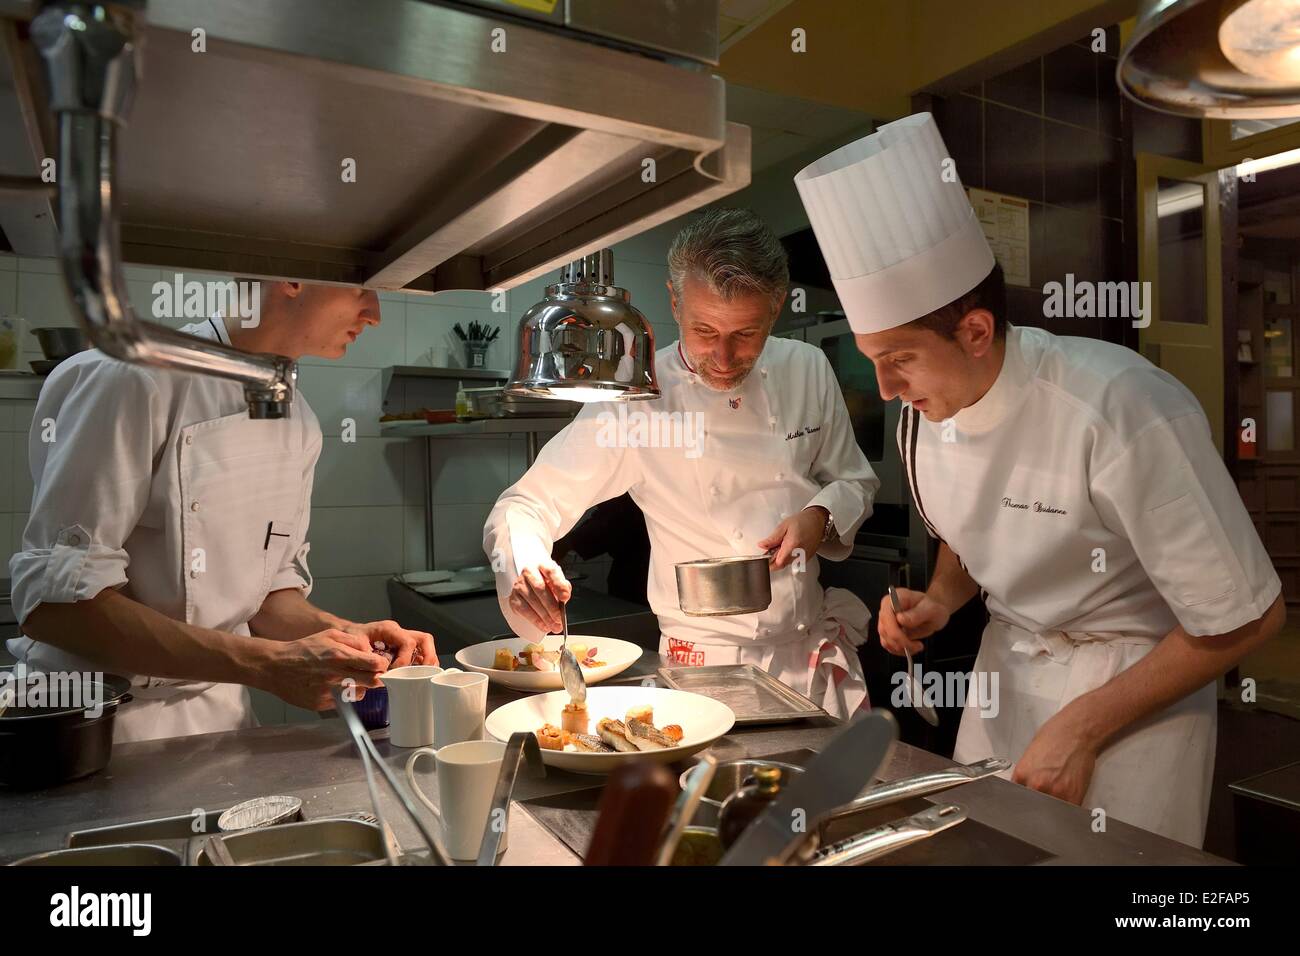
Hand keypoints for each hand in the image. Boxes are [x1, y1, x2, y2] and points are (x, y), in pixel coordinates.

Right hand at [264, 628, 390, 710]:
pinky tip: (330, 686)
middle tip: (372, 675)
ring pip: (360, 694)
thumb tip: (370, 650)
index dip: (382, 665)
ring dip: (359, 688)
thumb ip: (353, 641)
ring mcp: (329, 691)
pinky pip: (342, 702)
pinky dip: (341, 696)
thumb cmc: (303, 649)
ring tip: (348, 680)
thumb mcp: (329, 635)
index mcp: (340, 656)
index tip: (381, 665)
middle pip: (373, 682)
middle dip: (376, 678)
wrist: (275, 666)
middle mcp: (336, 675)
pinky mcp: (321, 704)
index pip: (375, 664)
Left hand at [341, 620, 437, 668]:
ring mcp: (403, 640)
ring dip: (427, 662)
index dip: (405, 659)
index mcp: (389, 629)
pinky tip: (416, 676)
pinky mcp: (403, 649)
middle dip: (428, 657)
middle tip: (423, 673)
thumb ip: (368, 659)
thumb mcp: (356, 646)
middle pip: (424, 640)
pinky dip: (421, 664)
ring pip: (425, 647)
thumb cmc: (351, 638)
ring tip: (423, 676)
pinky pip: (419, 654)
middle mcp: (399, 633)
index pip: (408, 642)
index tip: (395, 672)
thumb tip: (381, 674)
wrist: (346, 634)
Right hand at [509, 560, 571, 632]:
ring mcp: (519, 584)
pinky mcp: (514, 597)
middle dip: (551, 606)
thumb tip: (563, 599)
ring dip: (545, 617)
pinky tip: (543, 625)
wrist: (533, 579)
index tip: (565, 598)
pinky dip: (535, 620)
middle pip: (540, 588)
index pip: (551, 572)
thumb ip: (563, 588)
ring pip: (532, 601)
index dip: (558, 585)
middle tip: (559, 618)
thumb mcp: (558, 580)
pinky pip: (524, 610)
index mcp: (543, 565)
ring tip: (554, 625)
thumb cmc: (547, 581)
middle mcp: (529, 572)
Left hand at [758, 507, 827, 570]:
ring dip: (781, 557)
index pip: (777, 563)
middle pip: (781, 565)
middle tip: (773, 548)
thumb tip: (762, 545)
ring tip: (784, 544)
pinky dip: (789, 556)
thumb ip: (772, 538)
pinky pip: (793, 562)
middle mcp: (799, 554)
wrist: (817, 521)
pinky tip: (790, 547)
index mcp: (792, 546)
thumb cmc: (803, 521)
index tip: (764, 557)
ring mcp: (803, 558)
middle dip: (773, 560)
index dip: (769, 562)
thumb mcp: (784, 526)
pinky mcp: (806, 559)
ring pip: (786, 564)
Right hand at [878, 587, 947, 654]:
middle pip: (885, 631)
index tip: (910, 642)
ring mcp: (886, 622)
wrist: (932, 612)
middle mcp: (886, 610)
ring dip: (900, 648)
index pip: (887, 618)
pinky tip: (911, 648)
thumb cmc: (931, 608)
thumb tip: (900, 619)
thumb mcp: (931, 609)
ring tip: (916, 646)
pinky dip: (899, 650)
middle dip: (900, 643)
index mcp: (893, 600)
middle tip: (917, 646)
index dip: (895, 632)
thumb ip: (917, 614)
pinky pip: (889, 645)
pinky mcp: (888, 632)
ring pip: (885, 640)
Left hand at [1011, 710, 1098, 804]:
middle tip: (1043, 797)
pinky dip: (1065, 810)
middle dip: (1035, 805)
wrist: (1077, 733)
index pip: (1015, 797)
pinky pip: (1066, 813)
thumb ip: (1025, 777)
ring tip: (1056, 795)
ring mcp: (1056, 794)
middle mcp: (1036, 785)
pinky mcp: (1074, 798)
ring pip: (1048, 812)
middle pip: (1031, 806)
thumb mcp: (1030, 756)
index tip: (1023, 803)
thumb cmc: (1055, 738)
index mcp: (1022, 774)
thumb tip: (1023, 790)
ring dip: (1050, 809)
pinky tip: (1066, 799)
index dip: (1020, 801)